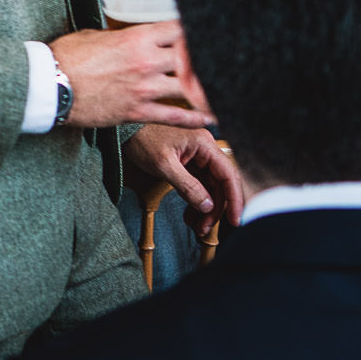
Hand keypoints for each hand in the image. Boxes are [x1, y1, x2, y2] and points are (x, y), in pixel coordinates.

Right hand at [49, 22, 211, 130]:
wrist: (50, 85)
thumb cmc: (66, 58)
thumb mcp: (93, 35)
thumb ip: (119, 37)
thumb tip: (127, 39)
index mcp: (137, 37)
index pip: (179, 29)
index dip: (196, 32)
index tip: (206, 34)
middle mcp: (146, 61)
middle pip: (191, 58)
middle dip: (208, 60)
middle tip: (223, 63)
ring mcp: (144, 88)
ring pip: (188, 89)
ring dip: (207, 91)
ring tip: (224, 92)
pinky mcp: (137, 111)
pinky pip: (174, 116)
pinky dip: (195, 119)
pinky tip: (209, 119)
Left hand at [125, 125, 245, 234]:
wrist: (125, 131)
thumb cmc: (142, 139)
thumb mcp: (164, 165)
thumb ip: (188, 186)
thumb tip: (208, 206)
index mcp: (204, 144)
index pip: (229, 175)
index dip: (234, 199)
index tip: (235, 220)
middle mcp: (205, 149)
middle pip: (221, 185)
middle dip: (215, 209)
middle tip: (205, 228)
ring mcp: (198, 157)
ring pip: (210, 188)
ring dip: (206, 209)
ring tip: (198, 227)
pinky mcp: (189, 163)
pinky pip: (199, 185)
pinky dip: (196, 201)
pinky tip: (191, 215)